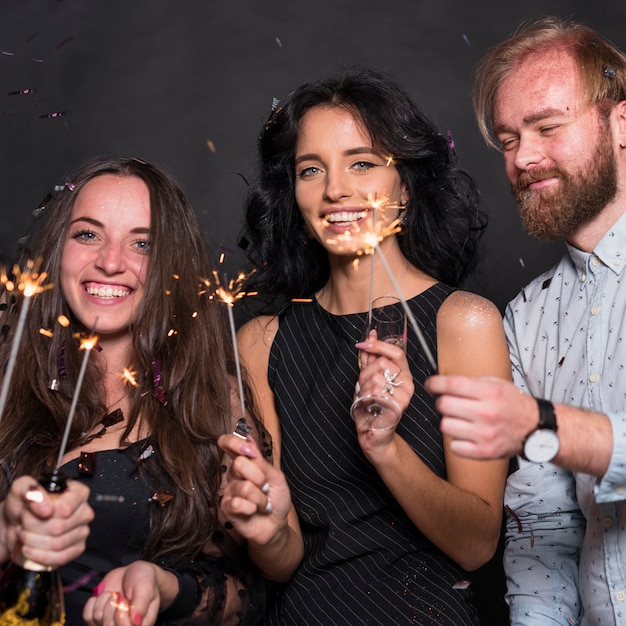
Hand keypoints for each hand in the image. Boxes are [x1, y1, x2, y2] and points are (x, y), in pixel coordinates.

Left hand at [1, 475, 92, 566]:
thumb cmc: (23, 504)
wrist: (17, 523)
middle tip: (23, 524)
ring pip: (58, 544)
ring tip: (24, 535)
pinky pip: (60, 558)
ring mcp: (83, 531)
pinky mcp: (77, 548)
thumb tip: (46, 508)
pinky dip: (39, 556)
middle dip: (33, 528)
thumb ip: (33, 492)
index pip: (66, 507)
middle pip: (59, 527)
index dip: (44, 513)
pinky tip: (29, 549)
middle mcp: (84, 511)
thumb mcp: (22, 489)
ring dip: (33, 542)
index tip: (28, 511)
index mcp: (78, 492)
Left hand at [83, 561, 174, 625]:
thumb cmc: (145, 580)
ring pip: (96, 618)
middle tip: (121, 596)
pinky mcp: (97, 618)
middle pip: (107, 625)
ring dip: (105, 600)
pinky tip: (105, 596)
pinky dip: (94, 602)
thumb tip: (135, 622)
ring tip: (116, 594)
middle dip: (112, 605)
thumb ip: (141, 604)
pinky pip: (87, 615)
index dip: (121, 615)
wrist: (133, 572)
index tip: (125, 599)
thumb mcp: (147, 588)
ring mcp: (108, 624)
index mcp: (139, 625)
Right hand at [218, 433, 291, 545]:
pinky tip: (253, 511)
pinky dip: (252, 508)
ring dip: (260, 498)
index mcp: (245, 462)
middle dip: (260, 477)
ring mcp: (229, 490)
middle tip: (265, 488)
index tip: (249, 451)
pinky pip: (238, 503)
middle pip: (239, 463)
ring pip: (244, 486)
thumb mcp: (276, 477)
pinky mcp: (227, 508)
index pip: (227, 443)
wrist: (276, 524)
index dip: (234, 443)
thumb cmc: (276, 499)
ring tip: (262, 503)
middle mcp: (233, 474)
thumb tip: (249, 439)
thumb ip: (261, 461)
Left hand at [354, 333, 413, 448]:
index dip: (379, 345)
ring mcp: (404, 396)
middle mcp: (408, 383)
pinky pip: (374, 392)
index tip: (364, 344)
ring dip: (363, 386)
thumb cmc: (372, 404)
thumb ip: (371, 357)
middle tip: (364, 384)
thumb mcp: (370, 377)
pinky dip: (365, 396)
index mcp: (404, 374)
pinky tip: (368, 403)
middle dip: (366, 372)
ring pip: (375, 377)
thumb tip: (371, 335)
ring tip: (367, 396)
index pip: (396, 351)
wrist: (373, 429)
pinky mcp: (397, 407)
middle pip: (382, 363)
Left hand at [425, 374, 537, 458]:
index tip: (430, 385)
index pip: (452, 385)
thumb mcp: (496, 383)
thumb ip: (470, 383)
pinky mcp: (485, 452)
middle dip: (442, 402)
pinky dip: (456, 441)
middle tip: (448, 403)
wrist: (535, 429)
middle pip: (444, 405)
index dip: (435, 383)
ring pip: (445, 426)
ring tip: (460, 420)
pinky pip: (454, 446)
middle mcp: (487, 413)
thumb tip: (441, 382)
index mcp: (490, 393)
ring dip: (449, 422)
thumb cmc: (512, 403)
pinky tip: (465, 435)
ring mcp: (485, 434)